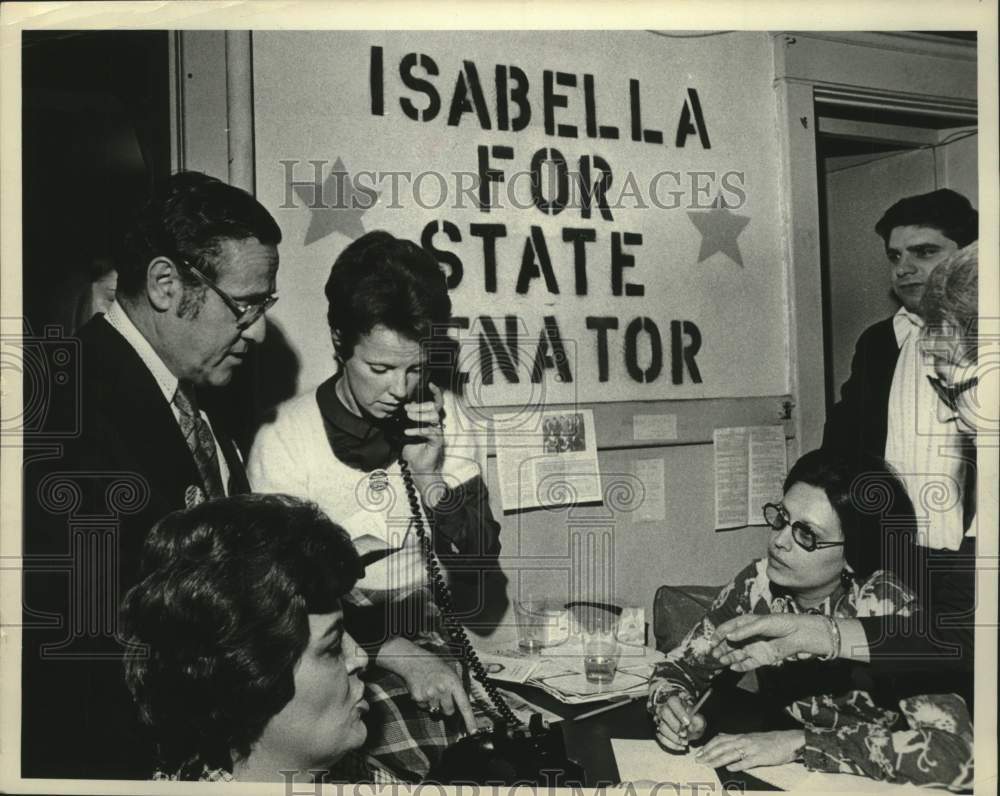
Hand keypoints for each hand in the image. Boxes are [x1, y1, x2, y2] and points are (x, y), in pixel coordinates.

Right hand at [376, 637, 476, 732]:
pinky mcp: (419, 699)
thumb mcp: (451, 672)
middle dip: (447, 707)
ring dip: (435, 704)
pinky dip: (424, 702)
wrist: (414, 661)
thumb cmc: (435, 666)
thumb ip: (457, 688)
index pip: (464, 705)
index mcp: (453, 683)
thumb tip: (463, 705)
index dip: (470, 720)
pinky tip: (423, 690)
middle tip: (442, 694)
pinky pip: (424, 708)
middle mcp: (442, 690)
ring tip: (431, 689)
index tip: (473, 732)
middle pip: (449, 712)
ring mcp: (430, 695)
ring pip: (436, 711)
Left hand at [400, 382, 445, 498]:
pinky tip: (407, 432)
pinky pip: (431, 432)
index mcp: (430, 419)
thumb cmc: (412, 450)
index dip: (435, 392)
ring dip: (420, 415)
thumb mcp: (405, 431)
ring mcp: (438, 432)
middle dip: (420, 405)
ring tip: (408, 417)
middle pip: (434, 407)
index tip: (429, 383)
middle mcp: (436, 424)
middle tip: (406, 409)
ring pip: (434, 417)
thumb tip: (400, 406)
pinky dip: (418, 430)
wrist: (417, 468)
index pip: (435, 402)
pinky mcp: (437, 442)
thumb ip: (404, 419)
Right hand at [653, 693, 706, 750]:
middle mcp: (664, 707)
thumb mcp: (698, 716)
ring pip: (662, 727)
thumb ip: (697, 720)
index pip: (673, 702)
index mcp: (674, 700)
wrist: (685, 722)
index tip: (688, 723)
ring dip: (674, 737)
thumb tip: (691, 726)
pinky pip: (661, 738)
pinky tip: (680, 746)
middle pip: (664, 713)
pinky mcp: (658, 730)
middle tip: (685, 734)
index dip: (680, 713)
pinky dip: (672, 744)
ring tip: (685, 741)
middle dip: (675, 726)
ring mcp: (659, 719)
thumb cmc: (691, 717)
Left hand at [696, 730, 803, 770]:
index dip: (708, 746)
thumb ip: (737, 738)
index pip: (720, 739)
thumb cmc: (771, 740)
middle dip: (709, 753)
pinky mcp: (760, 757)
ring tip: (709, 765)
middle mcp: (744, 741)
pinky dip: (737, 765)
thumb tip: (722, 737)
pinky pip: (747, 761)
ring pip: (731, 753)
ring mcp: (752, 749)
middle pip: (722, 746)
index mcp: (741, 736)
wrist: (789, 741)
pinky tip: (730, 769)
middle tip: (699, 760)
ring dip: (718, 759)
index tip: (700, 752)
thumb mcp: (751, 736)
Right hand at [710, 614, 831, 670]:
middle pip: (734, 639)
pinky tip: (733, 667)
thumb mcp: (773, 628)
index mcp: (756, 622)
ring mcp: (761, 645)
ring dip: (730, 656)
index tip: (712, 640)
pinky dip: (742, 665)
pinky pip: (752, 661)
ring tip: (720, 661)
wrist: (817, 637)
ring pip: (740, 651)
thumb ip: (752, 633)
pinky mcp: (768, 656)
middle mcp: (756, 634)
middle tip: (712, 653)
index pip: (733, 626)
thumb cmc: (796, 627)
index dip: (721, 632)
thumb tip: (731, 637)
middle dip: (722, 645)